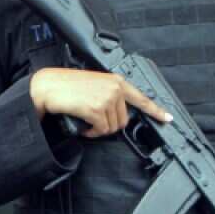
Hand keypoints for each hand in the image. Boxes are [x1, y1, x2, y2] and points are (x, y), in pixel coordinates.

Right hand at [29, 68, 171, 137]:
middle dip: (109, 126)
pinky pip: (101, 130)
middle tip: (94, 123)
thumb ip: (108, 94)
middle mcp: (115, 88)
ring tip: (86, 123)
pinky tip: (83, 127)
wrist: (47, 86)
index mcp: (115, 80)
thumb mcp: (92, 85)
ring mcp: (107, 98)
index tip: (167, 118)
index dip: (156, 110)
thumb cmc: (64, 86)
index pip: (141, 97)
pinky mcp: (97, 109)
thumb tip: (115, 113)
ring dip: (99, 130)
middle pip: (124, 120)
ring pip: (112, 127)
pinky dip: (91, 133)